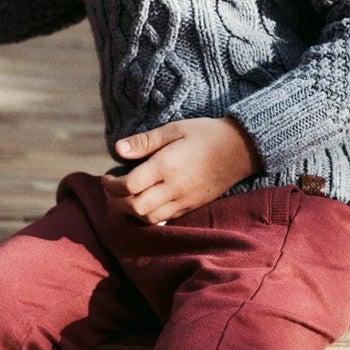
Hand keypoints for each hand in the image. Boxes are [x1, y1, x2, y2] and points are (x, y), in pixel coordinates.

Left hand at [102, 116, 262, 224]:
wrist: (241, 149)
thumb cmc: (205, 134)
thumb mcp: (173, 129)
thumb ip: (144, 142)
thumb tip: (117, 150)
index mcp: (167, 166)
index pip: (129, 186)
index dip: (112, 185)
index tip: (107, 176)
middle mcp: (174, 188)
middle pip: (136, 207)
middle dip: (117, 201)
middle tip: (111, 188)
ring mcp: (184, 200)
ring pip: (149, 218)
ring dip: (131, 211)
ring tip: (125, 197)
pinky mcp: (192, 206)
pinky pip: (164, 219)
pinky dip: (148, 215)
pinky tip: (144, 202)